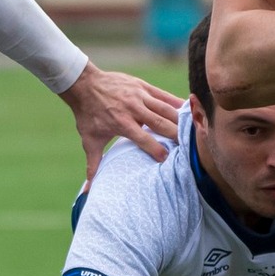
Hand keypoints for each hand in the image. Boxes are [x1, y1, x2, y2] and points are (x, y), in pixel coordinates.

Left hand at [62, 64, 183, 180]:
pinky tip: (187, 108)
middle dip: (175, 134)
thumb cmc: (88, 115)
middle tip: (188, 145)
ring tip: (191, 129)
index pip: (143, 138)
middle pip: (159, 123)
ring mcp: (138, 95)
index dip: (156, 149)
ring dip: (178, 119)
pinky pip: (162, 94)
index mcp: (121, 123)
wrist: (83, 85)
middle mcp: (132, 108)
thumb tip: (87, 190)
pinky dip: (175, 102)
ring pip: (164, 108)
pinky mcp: (142, 86)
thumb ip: (93, 164)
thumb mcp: (89, 140)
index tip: (167, 159)